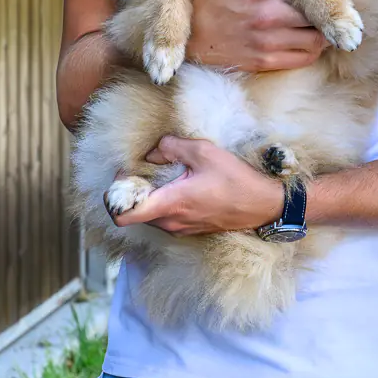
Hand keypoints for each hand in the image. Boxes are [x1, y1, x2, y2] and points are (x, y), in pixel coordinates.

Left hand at [111, 136, 283, 235]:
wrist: (263, 206)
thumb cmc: (237, 180)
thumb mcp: (205, 152)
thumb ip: (171, 147)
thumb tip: (153, 151)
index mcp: (170, 204)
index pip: (122, 215)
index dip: (114, 196)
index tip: (126, 177)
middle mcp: (170, 222)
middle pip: (133, 212)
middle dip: (134, 191)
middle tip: (147, 169)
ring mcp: (179, 229)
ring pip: (149, 215)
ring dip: (150, 197)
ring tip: (167, 176)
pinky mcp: (189, 230)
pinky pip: (165, 218)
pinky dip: (164, 203)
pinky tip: (182, 186)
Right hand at [187, 0, 327, 73]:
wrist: (187, 39)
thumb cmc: (204, 0)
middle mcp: (267, 15)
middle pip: (317, 11)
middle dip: (326, 6)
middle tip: (327, 2)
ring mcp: (268, 41)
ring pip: (316, 38)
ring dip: (323, 30)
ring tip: (321, 23)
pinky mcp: (265, 61)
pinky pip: (304, 57)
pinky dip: (313, 50)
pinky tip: (309, 41)